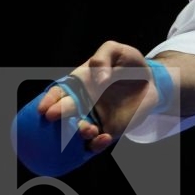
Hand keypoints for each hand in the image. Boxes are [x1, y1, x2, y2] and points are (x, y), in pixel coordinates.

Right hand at [37, 41, 163, 151]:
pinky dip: (96, 144)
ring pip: (77, 132)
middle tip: (54, 116)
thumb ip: (103, 57)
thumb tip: (99, 78)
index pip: (58, 93)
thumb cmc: (128, 64)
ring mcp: (93, 119)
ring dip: (79, 132)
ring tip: (88, 129)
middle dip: (57, 116)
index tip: (44, 108)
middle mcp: (81, 104)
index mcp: (78, 85)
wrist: (150, 81)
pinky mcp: (107, 131)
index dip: (48, 100)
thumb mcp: (116, 50)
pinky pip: (96, 144)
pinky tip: (104, 137)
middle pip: (63, 113)